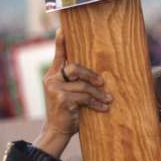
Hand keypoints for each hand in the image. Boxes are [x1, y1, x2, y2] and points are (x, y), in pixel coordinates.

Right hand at [34, 28, 111, 158]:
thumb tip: (98, 75)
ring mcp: (55, 89)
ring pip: (82, 85)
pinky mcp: (62, 100)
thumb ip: (74, 81)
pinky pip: (84, 98)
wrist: (57, 130)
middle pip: (74, 67)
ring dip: (98, 94)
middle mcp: (51, 79)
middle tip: (102, 82)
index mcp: (53, 74)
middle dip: (90, 75)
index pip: (58, 55)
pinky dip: (96, 103)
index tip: (62, 30)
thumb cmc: (67, 110)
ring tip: (108, 99)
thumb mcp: (68, 93)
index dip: (61, 42)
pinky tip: (103, 108)